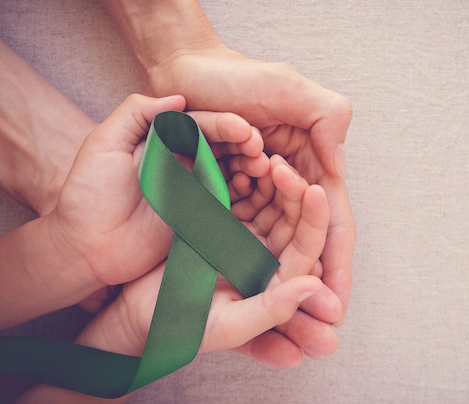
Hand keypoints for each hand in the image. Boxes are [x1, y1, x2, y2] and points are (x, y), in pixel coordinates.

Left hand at [49, 94, 268, 290]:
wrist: (85, 246)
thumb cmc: (88, 193)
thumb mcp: (103, 144)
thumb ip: (136, 114)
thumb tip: (180, 97)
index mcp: (163, 140)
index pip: (201, 125)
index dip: (224, 125)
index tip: (245, 130)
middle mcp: (181, 161)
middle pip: (221, 146)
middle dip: (244, 145)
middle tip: (260, 150)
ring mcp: (192, 189)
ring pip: (228, 170)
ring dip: (248, 167)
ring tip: (263, 168)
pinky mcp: (197, 215)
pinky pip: (226, 200)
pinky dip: (243, 193)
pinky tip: (252, 190)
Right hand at [77, 156, 341, 366]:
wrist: (139, 310)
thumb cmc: (182, 325)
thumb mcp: (228, 325)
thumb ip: (272, 309)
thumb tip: (314, 286)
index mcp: (277, 281)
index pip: (307, 246)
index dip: (314, 219)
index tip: (315, 191)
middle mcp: (268, 256)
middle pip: (292, 217)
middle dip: (292, 190)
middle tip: (281, 165)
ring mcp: (246, 235)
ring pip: (270, 200)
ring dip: (270, 179)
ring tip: (263, 157)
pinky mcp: (223, 219)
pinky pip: (242, 193)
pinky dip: (244, 177)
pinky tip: (242, 162)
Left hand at [145, 46, 355, 321]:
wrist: (185, 72)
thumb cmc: (238, 77)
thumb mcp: (291, 89)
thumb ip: (328, 120)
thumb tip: (338, 172)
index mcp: (311, 167)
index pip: (333, 225)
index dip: (338, 266)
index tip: (338, 306)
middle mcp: (287, 188)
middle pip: (307, 249)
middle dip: (313, 291)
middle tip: (317, 338)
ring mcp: (255, 197)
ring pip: (275, 252)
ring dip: (283, 289)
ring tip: (286, 329)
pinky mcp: (223, 199)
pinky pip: (238, 237)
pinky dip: (246, 266)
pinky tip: (247, 294)